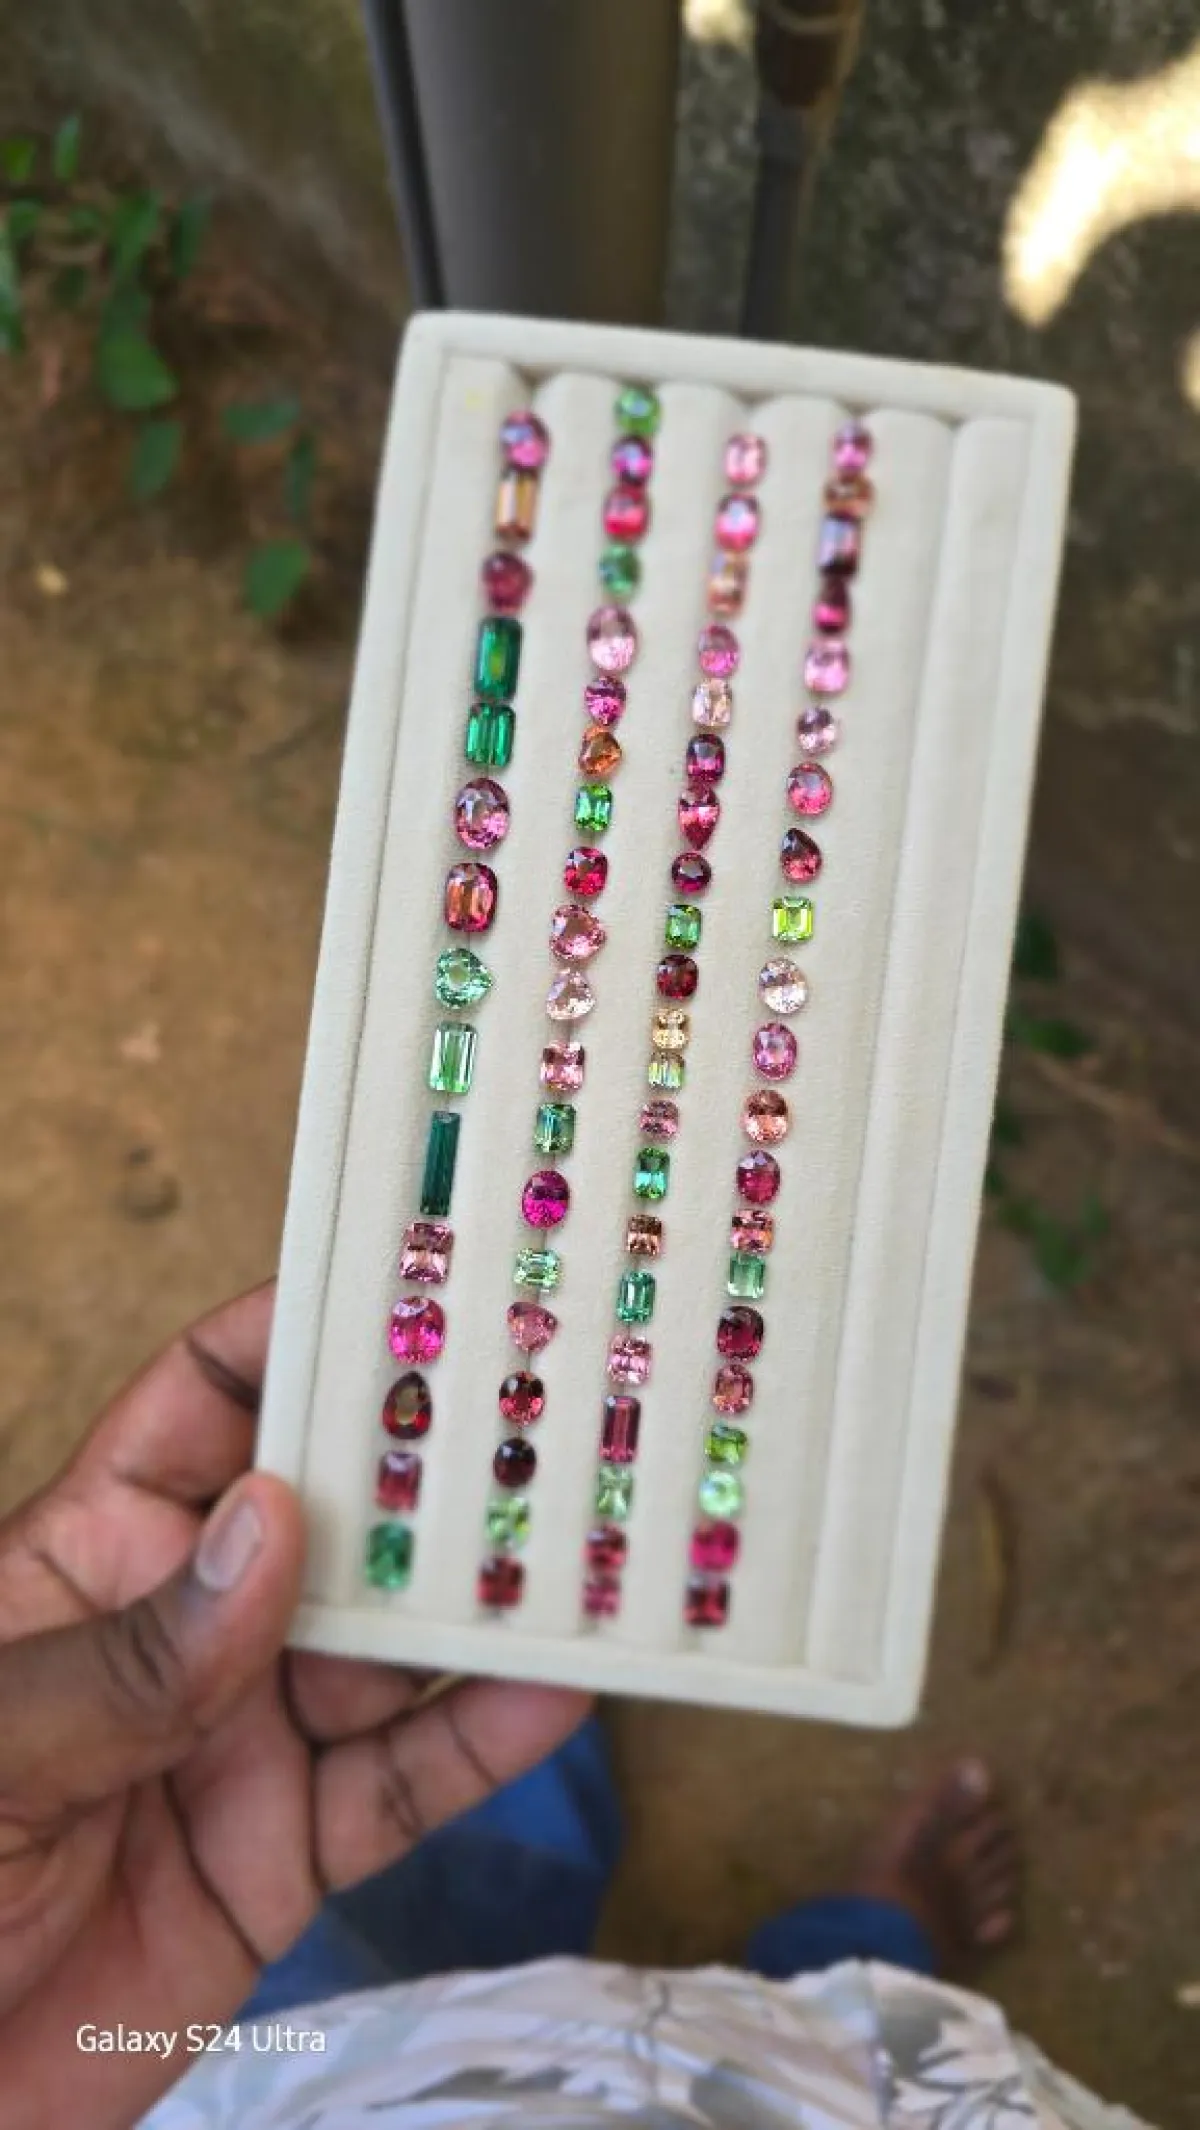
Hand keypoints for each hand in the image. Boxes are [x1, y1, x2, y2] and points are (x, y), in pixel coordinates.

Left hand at [0, 1284, 588, 2128]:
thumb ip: (126, 1657)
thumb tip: (271, 1522)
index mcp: (95, 1556)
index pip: (206, 1402)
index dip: (302, 1335)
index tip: (410, 1285)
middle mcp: (190, 1628)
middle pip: (332, 1513)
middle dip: (432, 1460)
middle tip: (550, 1403)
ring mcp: (245, 1738)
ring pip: (390, 1645)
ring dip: (484, 1596)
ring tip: (587, 1534)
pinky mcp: (287, 1857)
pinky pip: (403, 1786)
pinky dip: (485, 1741)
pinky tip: (558, 1687)